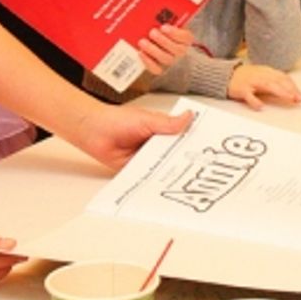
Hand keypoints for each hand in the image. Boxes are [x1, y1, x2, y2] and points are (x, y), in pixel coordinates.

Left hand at [70, 104, 193, 170]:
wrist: (93, 131)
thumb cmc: (115, 120)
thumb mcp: (146, 120)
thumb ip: (167, 123)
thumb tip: (189, 117)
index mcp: (161, 130)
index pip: (181, 137)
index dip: (192, 142)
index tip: (207, 148)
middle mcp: (155, 145)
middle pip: (174, 154)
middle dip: (184, 159)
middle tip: (200, 166)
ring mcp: (147, 158)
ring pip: (163, 166)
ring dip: (170, 170)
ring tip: (185, 176)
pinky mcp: (137, 169)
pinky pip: (149, 175)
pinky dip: (154, 179)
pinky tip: (163, 182)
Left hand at [138, 24, 193, 74]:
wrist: (160, 45)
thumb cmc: (164, 32)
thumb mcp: (168, 23)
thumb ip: (166, 19)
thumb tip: (156, 9)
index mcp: (185, 38)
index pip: (186, 37)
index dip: (175, 33)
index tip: (164, 27)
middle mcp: (181, 51)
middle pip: (177, 50)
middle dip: (163, 40)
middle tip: (152, 32)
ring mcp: (172, 61)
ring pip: (166, 59)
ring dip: (153, 50)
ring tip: (142, 42)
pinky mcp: (161, 69)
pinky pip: (157, 69)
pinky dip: (148, 62)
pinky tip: (141, 53)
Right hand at [226, 64, 300, 110]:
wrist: (227, 76)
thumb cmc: (247, 78)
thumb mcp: (264, 78)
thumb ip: (276, 84)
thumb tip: (291, 93)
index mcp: (267, 72)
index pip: (283, 78)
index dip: (293, 86)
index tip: (300, 96)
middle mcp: (261, 75)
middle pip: (278, 81)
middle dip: (289, 89)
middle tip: (298, 98)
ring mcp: (251, 81)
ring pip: (267, 85)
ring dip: (279, 91)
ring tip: (288, 98)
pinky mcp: (241, 89)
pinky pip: (248, 95)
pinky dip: (254, 101)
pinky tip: (260, 106)